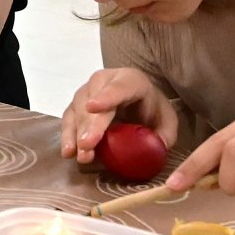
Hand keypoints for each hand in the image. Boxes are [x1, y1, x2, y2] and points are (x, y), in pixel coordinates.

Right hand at [61, 68, 178, 164]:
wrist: (140, 103)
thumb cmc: (153, 111)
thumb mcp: (167, 122)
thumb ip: (163, 135)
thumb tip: (153, 149)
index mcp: (131, 80)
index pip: (119, 87)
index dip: (106, 97)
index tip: (93, 107)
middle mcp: (105, 80)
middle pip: (92, 99)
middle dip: (89, 124)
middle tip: (87, 145)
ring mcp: (88, 91)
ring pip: (77, 108)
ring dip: (76, 132)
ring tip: (76, 153)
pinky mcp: (77, 104)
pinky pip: (69, 118)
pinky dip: (67, 135)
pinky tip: (68, 151)